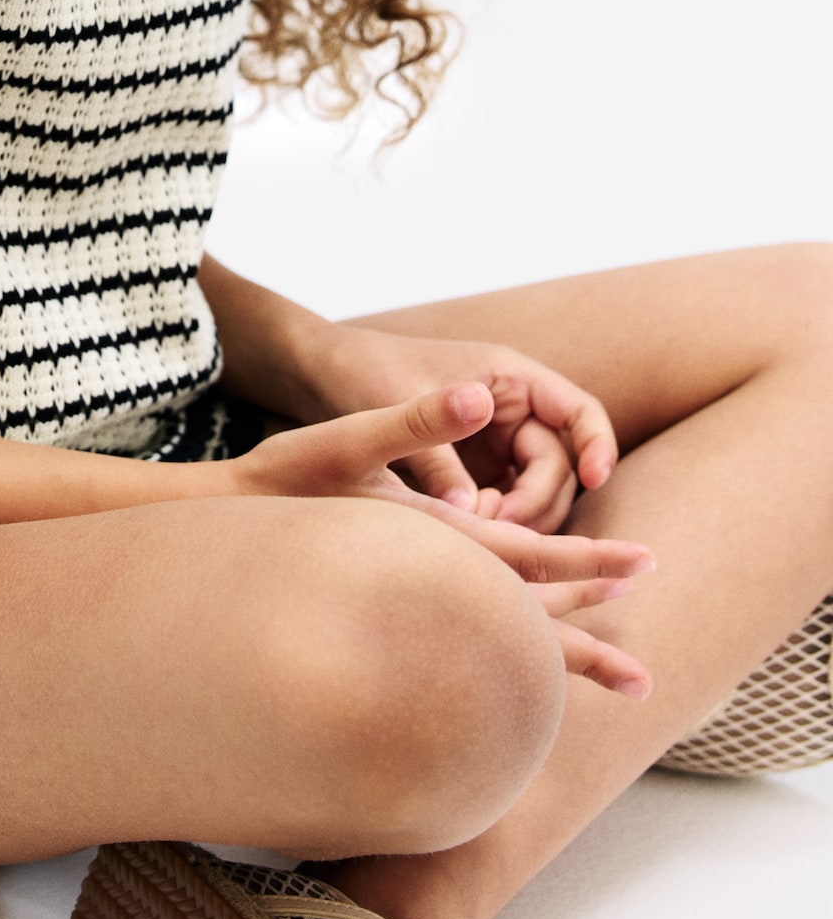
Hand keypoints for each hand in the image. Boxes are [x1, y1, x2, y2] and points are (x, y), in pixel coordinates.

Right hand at [229, 380, 652, 695]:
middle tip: (642, 681)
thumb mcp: (346, 439)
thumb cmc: (275, 488)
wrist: (210, 540)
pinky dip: (491, 666)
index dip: (589, 567)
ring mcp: (402, 620)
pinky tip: (496, 675)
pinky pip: (453, 653)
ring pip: (488, 654)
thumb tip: (481, 390)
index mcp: (433, 552)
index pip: (529, 566)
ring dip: (543, 667)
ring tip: (582, 687)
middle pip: (520, 635)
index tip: (644, 568)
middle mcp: (425, 598)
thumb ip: (418, 420)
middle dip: (583, 655)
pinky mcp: (382, 623)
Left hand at [303, 322, 618, 531]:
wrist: (320, 377)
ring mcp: (495, 447)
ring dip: (520, 521)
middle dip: (540, 500)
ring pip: (535, 495)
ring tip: (476, 536)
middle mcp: (511, 413)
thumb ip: (436, 450)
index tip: (595, 480)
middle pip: (561, 467)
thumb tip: (470, 509)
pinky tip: (468, 545)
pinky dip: (495, 527)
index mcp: (509, 379)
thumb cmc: (362, 373)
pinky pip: (505, 507)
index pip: (579, 411)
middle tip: (500, 526)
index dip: (598, 444)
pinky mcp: (474, 476)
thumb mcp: (397, 403)